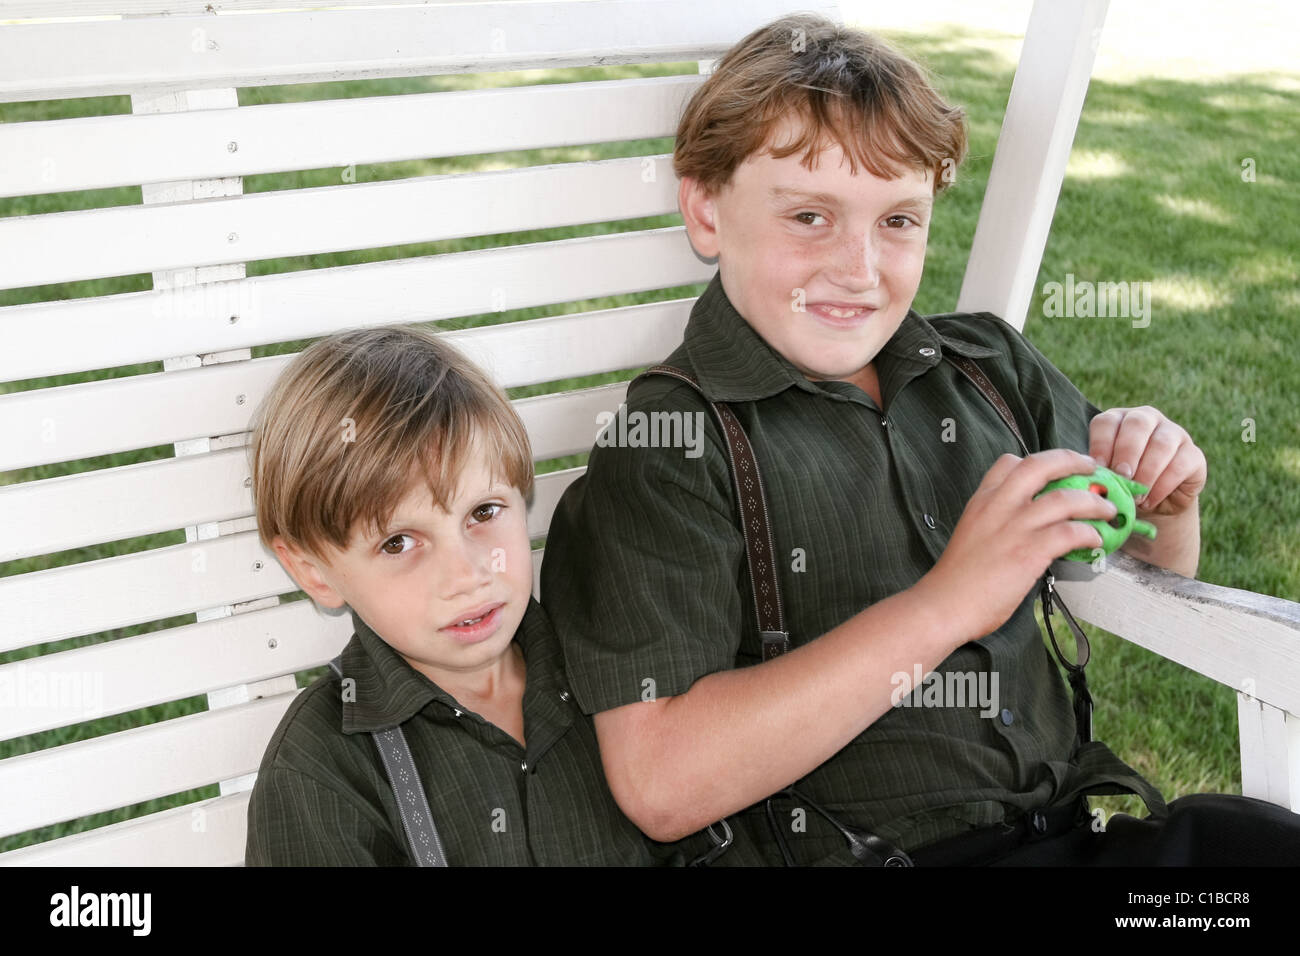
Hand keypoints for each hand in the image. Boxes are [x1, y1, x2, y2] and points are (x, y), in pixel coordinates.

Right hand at [913, 449, 1116, 642]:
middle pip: (1040, 465)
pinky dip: (1089, 533)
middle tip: (1091, 467)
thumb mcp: (971, 534)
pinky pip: (1070, 532)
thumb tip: (1028, 528)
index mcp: (981, 500)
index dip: (1036, 461)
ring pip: (1065, 498)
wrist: (945, 604)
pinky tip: (1095, 540)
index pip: (1009, 462)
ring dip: (1093, 502)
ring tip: (1107, 509)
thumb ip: (996, 522)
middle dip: (1072, 461)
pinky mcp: (1030, 551)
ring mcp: (1015, 527)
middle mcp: (998, 505)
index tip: (1055, 469)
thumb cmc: (956, 579)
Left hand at [1087, 406, 1206, 517]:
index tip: (1097, 467)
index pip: (1107, 422)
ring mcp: (1174, 433)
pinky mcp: (1194, 454)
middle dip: (1127, 452)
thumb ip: (1100, 471)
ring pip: (1162, 444)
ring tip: (1135, 495)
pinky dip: (1162, 485)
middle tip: (1121, 476)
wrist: (1153, 506)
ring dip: (1146, 472)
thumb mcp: (1107, 476)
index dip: (1101, 443)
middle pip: (1137, 424)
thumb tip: (1092, 475)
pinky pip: (1180, 465)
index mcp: (1118, 420)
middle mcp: (1147, 420)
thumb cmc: (1121, 485)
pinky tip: (1149, 500)